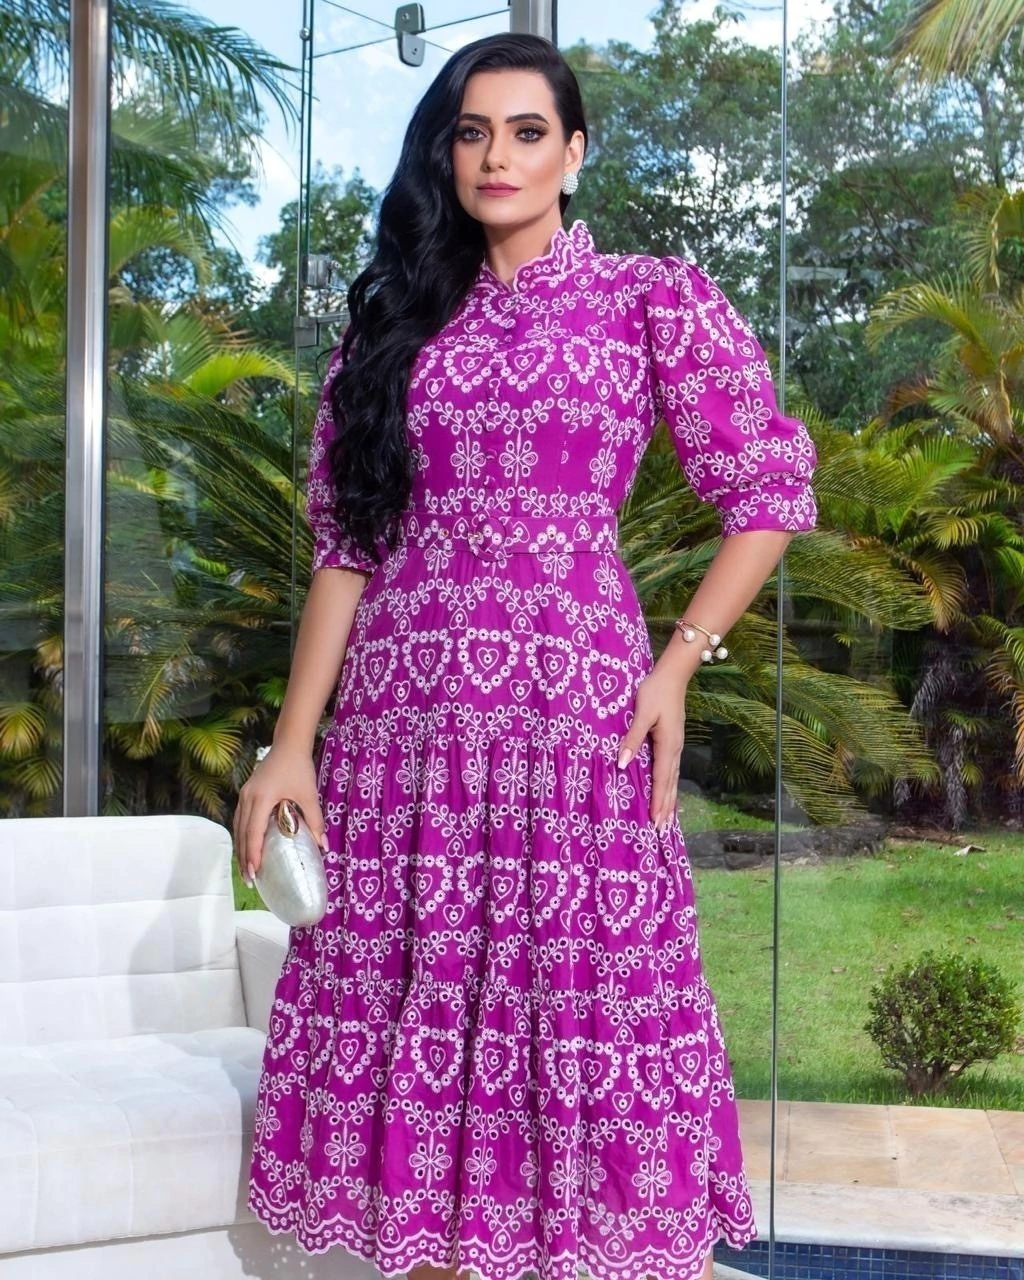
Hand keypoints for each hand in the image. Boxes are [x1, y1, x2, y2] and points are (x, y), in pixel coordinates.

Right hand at [232, 745, 325, 885]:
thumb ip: (315, 820)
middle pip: (241, 833)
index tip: (254, 872)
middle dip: (244, 857)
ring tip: (246, 869)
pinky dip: (241, 835)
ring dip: (241, 848)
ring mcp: (244, 794)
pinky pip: (239, 819)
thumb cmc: (299, 768)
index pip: (253, 832)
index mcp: (261, 798)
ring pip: (237, 827)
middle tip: (249, 879)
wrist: (289, 744)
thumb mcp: (309, 794)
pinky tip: (246, 846)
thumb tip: (323, 846)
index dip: (253, 854)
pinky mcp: (246, 793)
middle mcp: (248, 798)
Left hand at [616, 667, 687, 830]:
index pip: (661, 780)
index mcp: (668, 746)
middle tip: (662, 832)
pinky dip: (670, 786)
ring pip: (673, 779)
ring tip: (668, 820)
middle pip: (670, 785)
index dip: (658, 802)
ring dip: (670, 800)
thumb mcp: (641, 714)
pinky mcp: (673, 742)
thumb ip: (632, 739)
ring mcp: (676, 746)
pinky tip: (668, 792)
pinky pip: (672, 771)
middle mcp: (675, 750)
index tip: (655, 822)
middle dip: (666, 808)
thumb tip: (622, 764)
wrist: (672, 676)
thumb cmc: (655, 692)